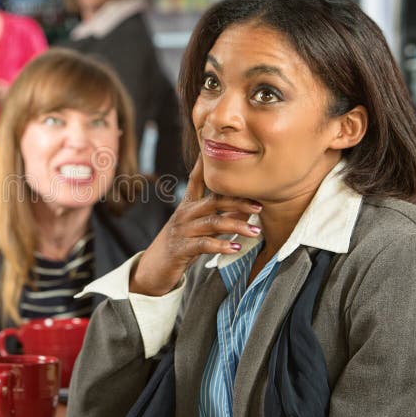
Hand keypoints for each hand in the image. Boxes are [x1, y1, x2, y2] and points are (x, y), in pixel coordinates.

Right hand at [130, 157, 262, 295]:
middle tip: (259, 205)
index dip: (205, 164)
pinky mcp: (181, 248)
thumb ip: (220, 214)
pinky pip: (204, 244)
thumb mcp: (198, 226)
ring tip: (256, 231)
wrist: (155, 267)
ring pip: (212, 223)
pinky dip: (222, 246)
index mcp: (188, 205)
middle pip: (213, 201)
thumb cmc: (182, 243)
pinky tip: (236, 248)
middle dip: (238, 201)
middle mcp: (184, 214)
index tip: (215, 149)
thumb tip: (249, 206)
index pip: (197, 179)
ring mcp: (182, 230)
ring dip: (236, 226)